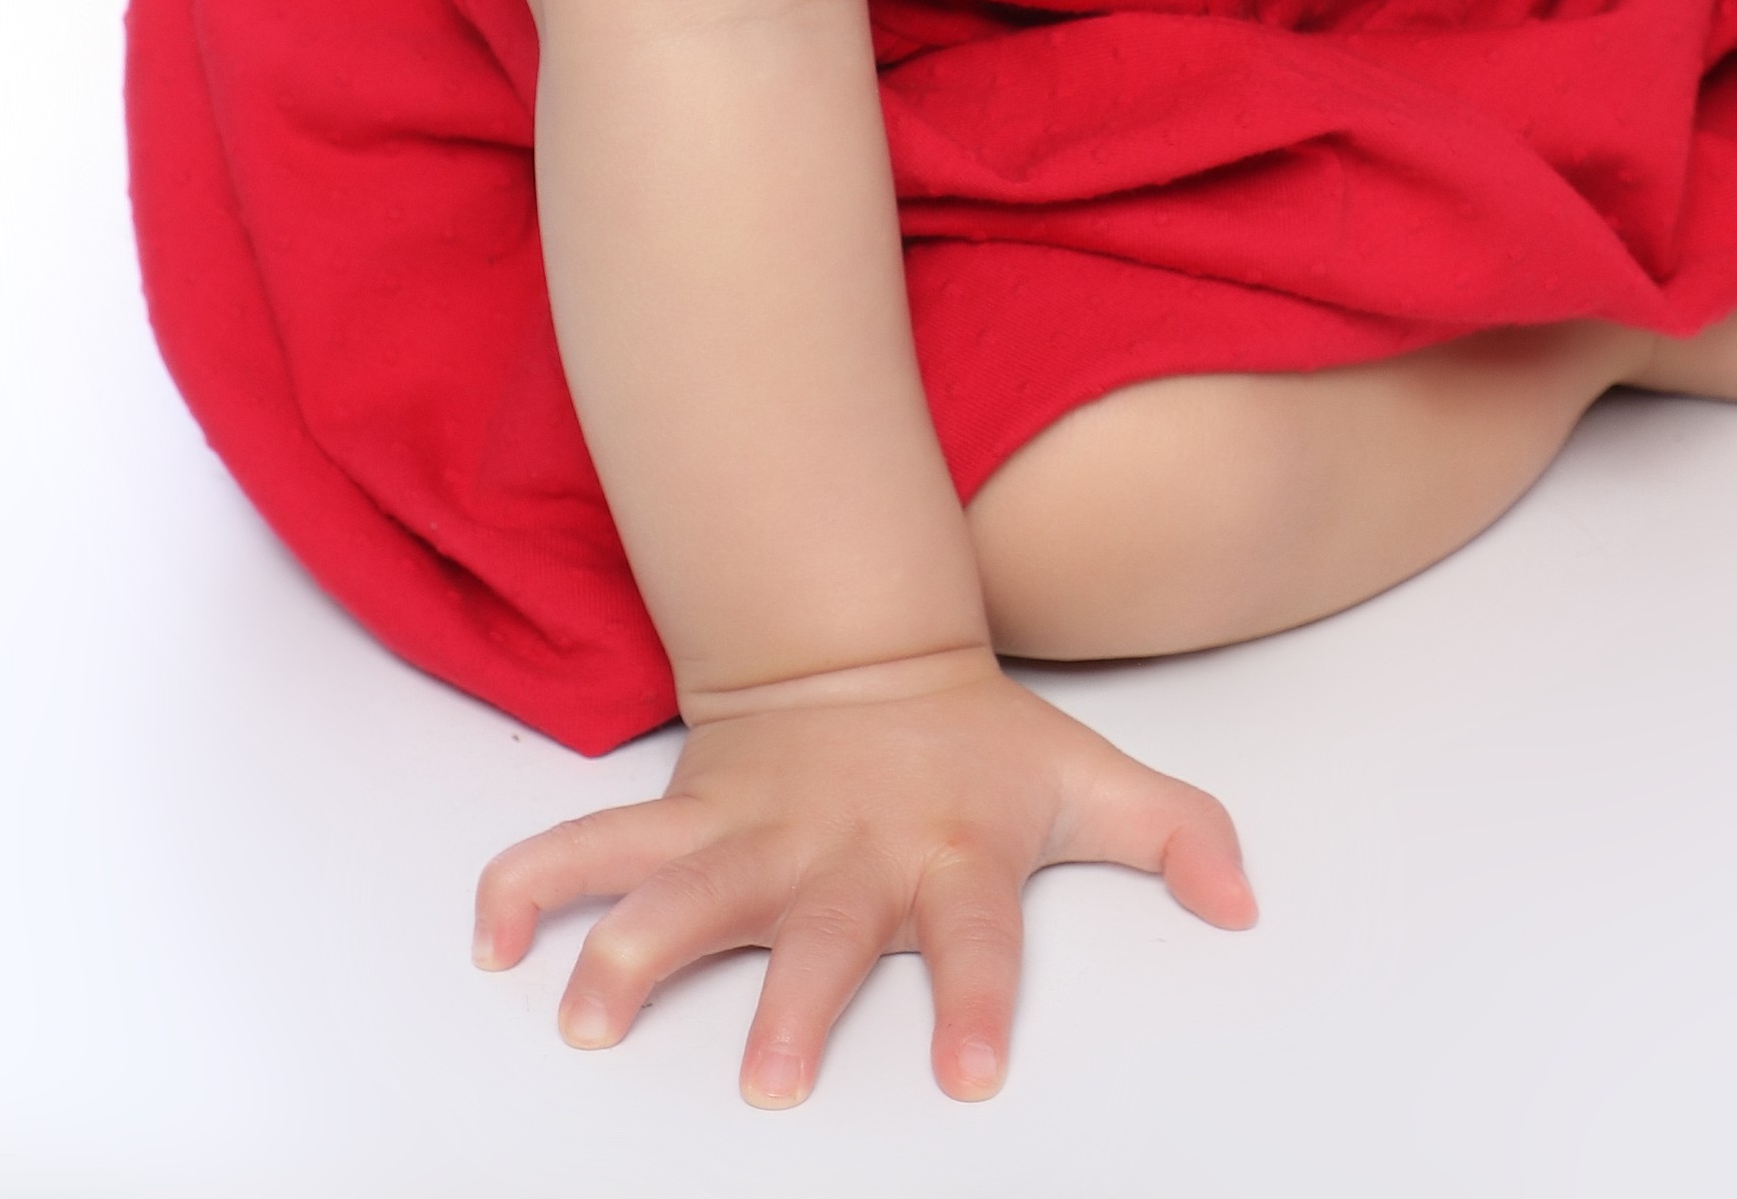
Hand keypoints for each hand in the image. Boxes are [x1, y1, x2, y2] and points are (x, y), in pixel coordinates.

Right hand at [473, 643, 1254, 1104]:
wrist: (863, 654)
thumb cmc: (979, 744)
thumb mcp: (1089, 775)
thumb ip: (1172, 833)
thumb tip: (1247, 898)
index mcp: (947, 854)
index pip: (975, 935)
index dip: (975, 1001)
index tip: (970, 1076)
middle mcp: (844, 856)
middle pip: (814, 934)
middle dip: (789, 1004)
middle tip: (769, 1082)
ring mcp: (755, 837)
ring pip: (682, 889)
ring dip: (630, 946)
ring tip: (585, 1009)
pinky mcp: (684, 822)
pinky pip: (591, 848)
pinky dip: (530, 881)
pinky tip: (489, 933)